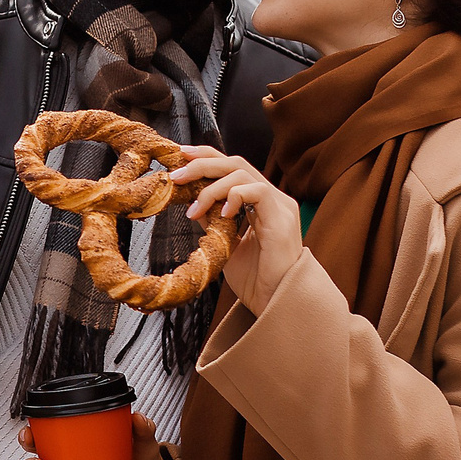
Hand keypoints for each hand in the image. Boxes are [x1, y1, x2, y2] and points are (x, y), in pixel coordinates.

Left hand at [168, 146, 301, 302]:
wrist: (274, 303)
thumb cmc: (255, 279)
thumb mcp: (225, 243)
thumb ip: (213, 220)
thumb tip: (194, 202)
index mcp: (260, 202)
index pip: (232, 167)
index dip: (207, 157)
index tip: (181, 157)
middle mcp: (271, 198)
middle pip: (235, 162)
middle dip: (202, 164)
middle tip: (177, 175)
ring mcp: (280, 206)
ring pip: (243, 172)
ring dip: (211, 186)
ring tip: (194, 209)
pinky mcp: (283, 218)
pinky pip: (258, 190)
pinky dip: (235, 196)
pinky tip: (223, 214)